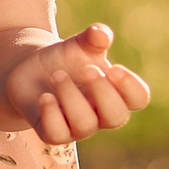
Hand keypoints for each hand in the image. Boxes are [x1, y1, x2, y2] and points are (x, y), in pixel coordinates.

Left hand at [5, 23, 150, 143]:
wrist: (29, 71)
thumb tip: (100, 33)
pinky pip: (57, 134)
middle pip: (116, 117)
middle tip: (86, 69)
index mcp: (116, 93)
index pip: (138, 98)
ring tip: (56, 75)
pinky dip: (51, 114)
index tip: (113, 68)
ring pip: (85, 124)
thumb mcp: (80, 45)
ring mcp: (77, 127)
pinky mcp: (52, 132)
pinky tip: (44, 96)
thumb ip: (93, 38)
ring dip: (71, 97)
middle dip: (102, 92)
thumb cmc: (64, 60)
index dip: (130, 86)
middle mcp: (100, 114)